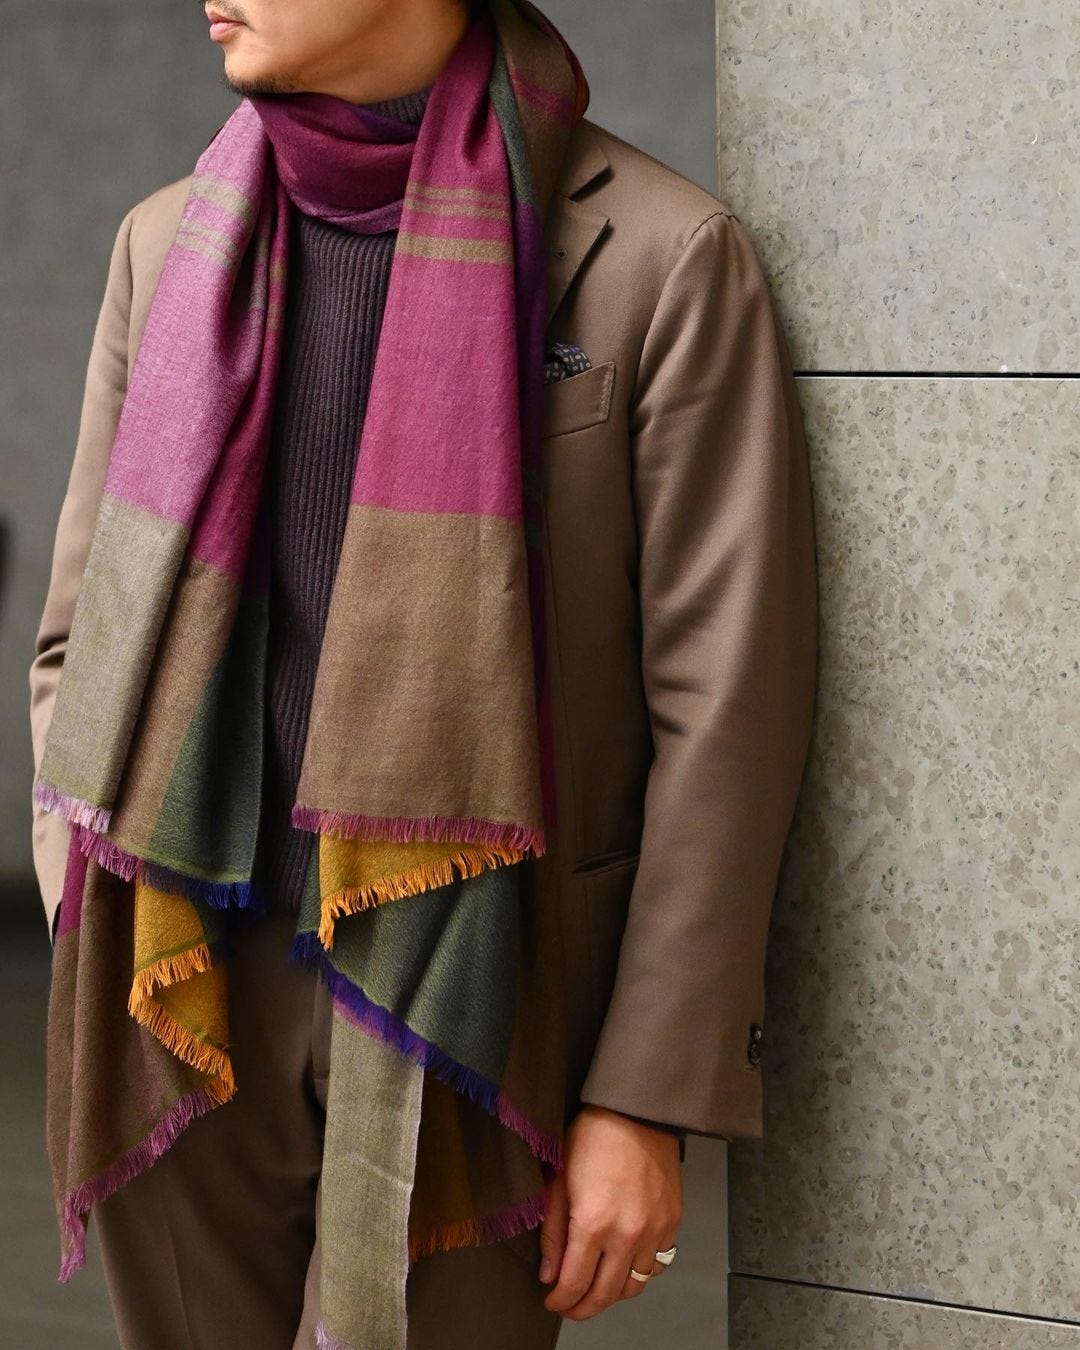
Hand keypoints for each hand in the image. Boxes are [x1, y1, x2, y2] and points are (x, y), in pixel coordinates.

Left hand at [538, 1104, 681, 1320]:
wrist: (636, 1112)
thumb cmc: (595, 1136)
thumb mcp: (559, 1179)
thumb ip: (552, 1232)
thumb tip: (549, 1271)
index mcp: (593, 1224)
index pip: (574, 1284)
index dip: (560, 1300)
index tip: (553, 1300)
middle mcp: (626, 1235)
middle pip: (605, 1295)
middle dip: (583, 1308)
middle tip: (571, 1306)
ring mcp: (653, 1231)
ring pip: (634, 1286)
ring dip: (612, 1293)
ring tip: (597, 1286)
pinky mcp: (671, 1223)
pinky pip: (657, 1265)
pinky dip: (640, 1272)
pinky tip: (626, 1264)